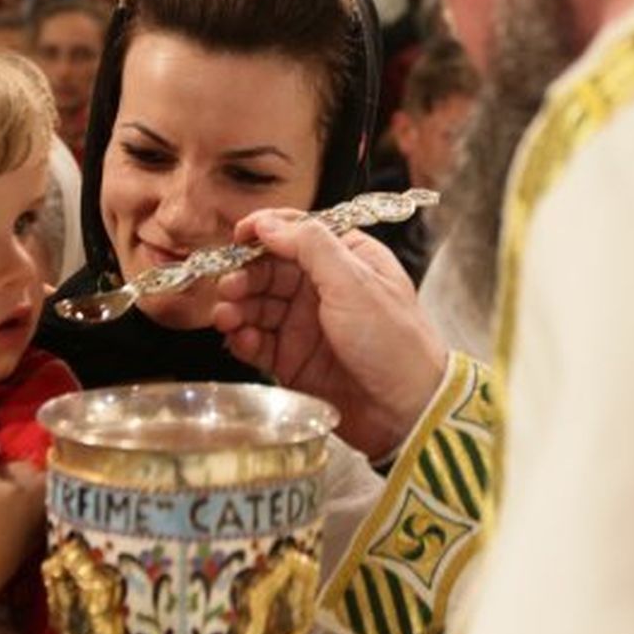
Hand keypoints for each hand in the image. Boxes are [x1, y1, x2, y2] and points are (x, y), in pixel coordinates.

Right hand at [212, 211, 447, 459]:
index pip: (297, 233)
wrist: (406, 410)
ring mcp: (306, 326)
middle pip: (270, 270)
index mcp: (345, 260)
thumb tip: (269, 223)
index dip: (265, 232)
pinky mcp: (294, 361)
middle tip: (229, 287)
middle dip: (245, 276)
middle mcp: (323, 289)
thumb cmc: (393, 341)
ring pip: (259, 307)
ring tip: (227, 317)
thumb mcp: (354, 282)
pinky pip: (259, 343)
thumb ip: (311, 246)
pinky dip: (245, 340)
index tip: (237, 237)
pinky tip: (240, 341)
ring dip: (239, 308)